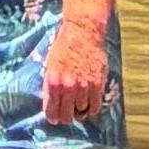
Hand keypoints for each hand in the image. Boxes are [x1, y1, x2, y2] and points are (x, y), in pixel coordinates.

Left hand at [40, 4, 113, 130]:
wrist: (83, 31)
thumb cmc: (64, 46)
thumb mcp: (50, 64)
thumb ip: (51, 85)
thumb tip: (52, 103)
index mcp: (53, 82)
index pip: (51, 112)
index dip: (52, 117)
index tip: (54, 117)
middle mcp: (68, 87)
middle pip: (66, 117)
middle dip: (65, 117)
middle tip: (66, 113)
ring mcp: (84, 87)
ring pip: (81, 112)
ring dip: (79, 110)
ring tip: (78, 102)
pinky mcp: (97, 85)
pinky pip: (95, 107)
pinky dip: (91, 108)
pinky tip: (88, 103)